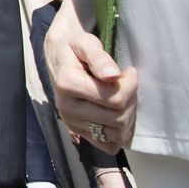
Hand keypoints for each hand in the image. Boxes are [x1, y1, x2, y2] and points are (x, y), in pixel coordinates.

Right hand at [45, 0, 137, 153]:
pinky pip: (108, 145)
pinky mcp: (78, 132)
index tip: (129, 71)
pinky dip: (119, 133)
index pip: (114, 99)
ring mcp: (71, 123)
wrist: (58, 55)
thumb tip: (112, 75)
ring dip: (127, 117)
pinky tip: (118, 114)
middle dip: (130, 101)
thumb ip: (98, 57)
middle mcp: (66, 108)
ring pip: (116, 133)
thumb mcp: (85, 42)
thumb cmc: (75, 46)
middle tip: (126, 85)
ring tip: (121, 98)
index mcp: (67, 85)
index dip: (130, 85)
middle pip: (118, 119)